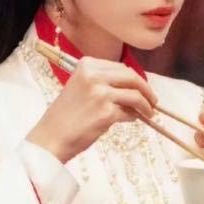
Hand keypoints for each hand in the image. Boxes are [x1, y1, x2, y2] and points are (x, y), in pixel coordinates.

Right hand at [27, 58, 157, 162]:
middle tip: (153, 100)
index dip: (134, 78)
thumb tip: (135, 87)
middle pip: (132, 77)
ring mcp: (100, 93)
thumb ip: (103, 82)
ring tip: (149, 112)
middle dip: (146, 89)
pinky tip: (133, 120)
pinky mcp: (106, 112)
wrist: (50, 138)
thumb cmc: (65, 116)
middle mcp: (93, 75)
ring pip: (135, 95)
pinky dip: (134, 117)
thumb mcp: (80, 87)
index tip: (141, 87)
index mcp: (86, 65)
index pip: (121, 67)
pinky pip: (129, 113)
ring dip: (146, 105)